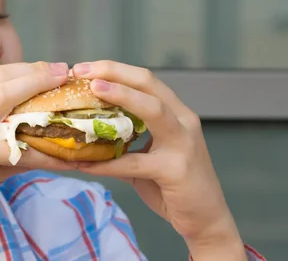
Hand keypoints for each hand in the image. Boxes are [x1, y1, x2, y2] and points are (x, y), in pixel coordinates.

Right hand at [0, 62, 72, 259]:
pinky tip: (69, 154)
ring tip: (66, 89)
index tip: (47, 68)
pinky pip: (20, 147)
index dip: (21, 69)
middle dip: (34, 72)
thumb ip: (0, 130)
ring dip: (40, 88)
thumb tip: (40, 122)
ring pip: (5, 97)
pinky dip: (48, 151)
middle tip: (63, 70)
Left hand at [72, 61, 245, 259]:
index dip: (115, 69)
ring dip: (120, 95)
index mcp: (176, 113)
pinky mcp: (175, 170)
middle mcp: (183, 120)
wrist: (206, 219)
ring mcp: (183, 143)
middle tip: (81, 70)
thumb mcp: (151, 156)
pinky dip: (106, 163)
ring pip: (152, 109)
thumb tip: (87, 135)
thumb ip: (126, 142)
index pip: (145, 80)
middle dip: (113, 71)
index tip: (85, 68)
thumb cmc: (175, 186)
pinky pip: (134, 162)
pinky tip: (82, 163)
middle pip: (148, 83)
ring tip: (93, 88)